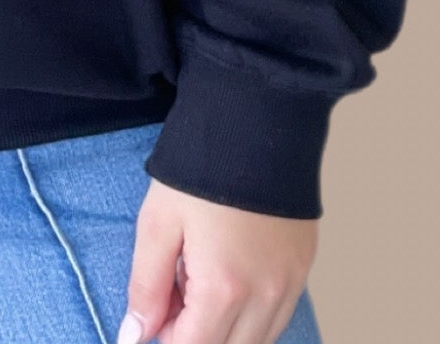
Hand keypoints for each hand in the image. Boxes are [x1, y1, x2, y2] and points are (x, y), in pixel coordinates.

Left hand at [117, 180, 317, 343]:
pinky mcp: (304, 269)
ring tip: (201, 276)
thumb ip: (147, 286)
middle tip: (176, 290)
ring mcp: (291, 285)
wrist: (257, 117)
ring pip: (256, 340)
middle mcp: (265, 297)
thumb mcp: (158, 221)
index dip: (166, 337)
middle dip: (195, 334)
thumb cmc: (201, 166)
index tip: (155, 309)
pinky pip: (277, 317)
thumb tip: (135, 335)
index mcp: (225, 288)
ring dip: (225, 327)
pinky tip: (231, 274)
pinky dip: (251, 314)